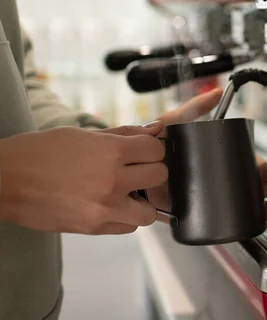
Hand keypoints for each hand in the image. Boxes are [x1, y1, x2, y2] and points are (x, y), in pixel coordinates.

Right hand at [0, 122, 166, 234]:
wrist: (2, 181)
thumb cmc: (39, 153)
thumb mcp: (82, 134)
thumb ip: (123, 134)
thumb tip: (155, 130)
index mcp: (110, 152)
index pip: (156, 150)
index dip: (153, 148)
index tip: (145, 150)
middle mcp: (112, 181)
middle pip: (159, 176)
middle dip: (152, 169)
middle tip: (138, 168)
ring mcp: (104, 208)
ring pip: (149, 211)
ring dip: (142, 200)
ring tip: (127, 192)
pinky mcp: (93, 228)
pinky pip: (127, 227)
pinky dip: (125, 217)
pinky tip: (112, 205)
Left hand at [147, 88, 266, 223]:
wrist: (132, 169)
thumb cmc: (155, 145)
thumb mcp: (177, 122)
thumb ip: (196, 107)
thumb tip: (217, 92)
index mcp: (222, 158)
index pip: (252, 165)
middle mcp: (222, 178)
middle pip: (257, 186)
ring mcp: (215, 197)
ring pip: (250, 204)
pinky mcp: (202, 213)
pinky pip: (231, 220)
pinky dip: (250, 223)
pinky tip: (262, 224)